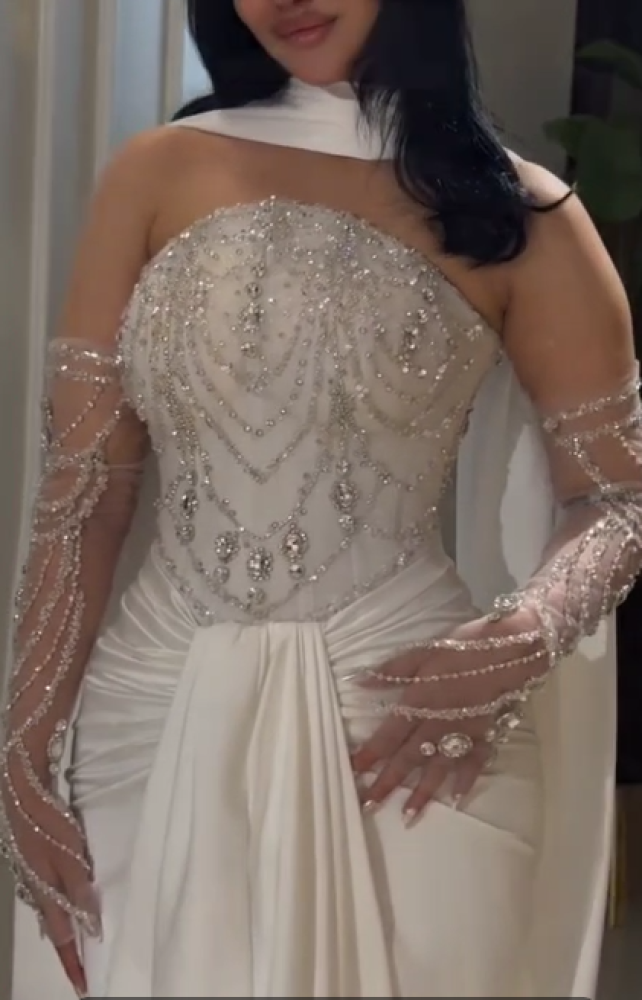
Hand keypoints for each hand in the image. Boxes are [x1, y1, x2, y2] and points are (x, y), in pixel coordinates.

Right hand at [1, 737, 99, 996]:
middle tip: (81, 967)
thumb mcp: (70, 857)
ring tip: (75, 943)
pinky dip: (54, 904)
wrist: (20, 788)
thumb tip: (88, 929)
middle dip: (67, 948)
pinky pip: (43, 891)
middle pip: (53, 927)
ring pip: (47, 909)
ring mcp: (29, 872)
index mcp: (44, 892)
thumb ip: (78, 891)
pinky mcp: (29, 856)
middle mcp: (33, 888)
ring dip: (61, 926)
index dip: (73, 963)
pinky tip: (60, 901)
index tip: (84, 987)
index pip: (63, 938)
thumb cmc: (48, 821)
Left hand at [351, 612, 546, 822]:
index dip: (370, 753)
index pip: (389, 734)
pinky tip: (457, 800)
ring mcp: (462, 733)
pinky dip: (466, 782)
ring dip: (422, 793)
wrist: (510, 650)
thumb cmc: (462, 647)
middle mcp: (437, 724)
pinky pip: (474, 763)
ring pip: (438, 768)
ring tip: (407, 817)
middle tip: (368, 805)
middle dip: (387, 782)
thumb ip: (391, 670)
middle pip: (408, 757)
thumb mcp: (421, 651)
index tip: (353, 771)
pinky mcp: (485, 734)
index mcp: (419, 702)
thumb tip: (360, 682)